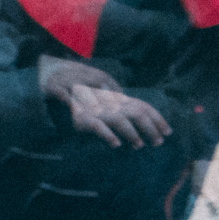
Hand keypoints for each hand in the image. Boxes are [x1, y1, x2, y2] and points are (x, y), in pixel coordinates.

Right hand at [41, 59, 170, 148]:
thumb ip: (113, 103)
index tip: (168, 131)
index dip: (156, 117)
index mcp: (114, 95)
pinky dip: (106, 134)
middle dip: (149, 127)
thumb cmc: (75, 87)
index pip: (141, 106)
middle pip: (134, 112)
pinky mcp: (79, 111)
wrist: (50, 74)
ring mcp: (94, 104)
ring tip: (138, 145)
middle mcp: (108, 98)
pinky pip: (95, 124)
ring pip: (117, 118)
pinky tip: (115, 144)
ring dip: (130, 132)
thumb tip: (130, 115)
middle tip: (158, 142)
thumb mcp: (97, 95)